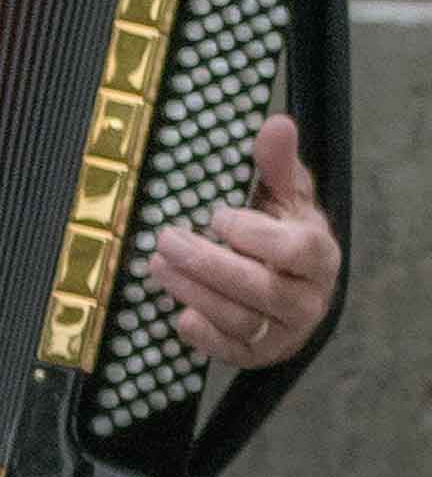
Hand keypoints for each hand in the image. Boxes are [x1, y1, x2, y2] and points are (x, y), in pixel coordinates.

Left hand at [147, 113, 339, 367]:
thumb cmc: (280, 231)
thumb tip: (276, 122)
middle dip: (209, 263)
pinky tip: (180, 315)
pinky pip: (234, 352)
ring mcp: (286, 330)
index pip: (298, 251)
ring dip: (195, 293)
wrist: (287, 282)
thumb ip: (277, 163)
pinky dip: (206, 336)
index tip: (217, 216)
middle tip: (166, 239)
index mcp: (319, 255)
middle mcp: (310, 298)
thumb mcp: (283, 194)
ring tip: (157, 265)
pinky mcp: (260, 353)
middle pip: (263, 288)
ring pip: (244, 320)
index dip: (256, 235)